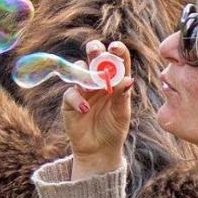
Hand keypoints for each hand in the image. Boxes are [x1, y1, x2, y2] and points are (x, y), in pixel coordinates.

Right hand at [62, 39, 133, 179]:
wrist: (98, 150)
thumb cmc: (114, 130)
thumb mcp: (122, 115)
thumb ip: (122, 97)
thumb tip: (128, 80)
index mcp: (115, 81)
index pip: (117, 61)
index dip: (116, 51)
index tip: (115, 47)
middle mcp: (98, 81)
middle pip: (94, 58)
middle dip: (94, 50)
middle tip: (96, 51)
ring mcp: (83, 89)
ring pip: (79, 70)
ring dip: (84, 71)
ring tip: (92, 82)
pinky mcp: (69, 101)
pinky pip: (70, 93)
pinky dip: (77, 98)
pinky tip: (85, 108)